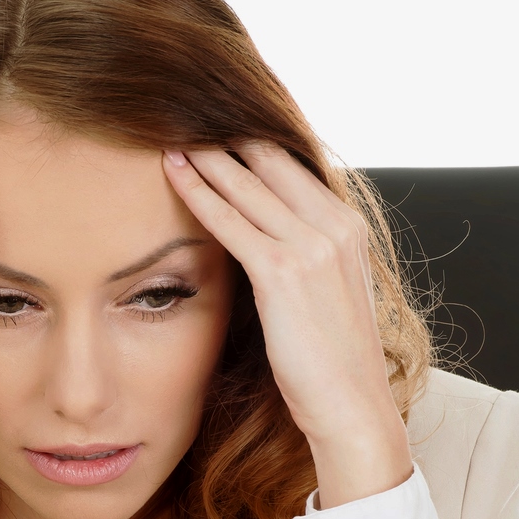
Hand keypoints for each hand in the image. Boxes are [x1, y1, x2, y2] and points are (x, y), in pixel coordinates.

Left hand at [162, 143, 412, 508]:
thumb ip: (303, 253)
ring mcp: (312, 245)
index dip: (249, 139)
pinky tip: (172, 171)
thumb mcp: (326, 293)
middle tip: (180, 111)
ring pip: (246, 182)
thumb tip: (263, 232)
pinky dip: (199, 191)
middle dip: (224, 133)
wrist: (351, 408)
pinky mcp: (284, 271)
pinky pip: (231, 219)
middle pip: (269, 159)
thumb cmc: (331, 361)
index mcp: (347, 227)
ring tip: (168, 129)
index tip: (211, 121)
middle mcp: (335, 226)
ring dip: (204, 153)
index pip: (291, 164)